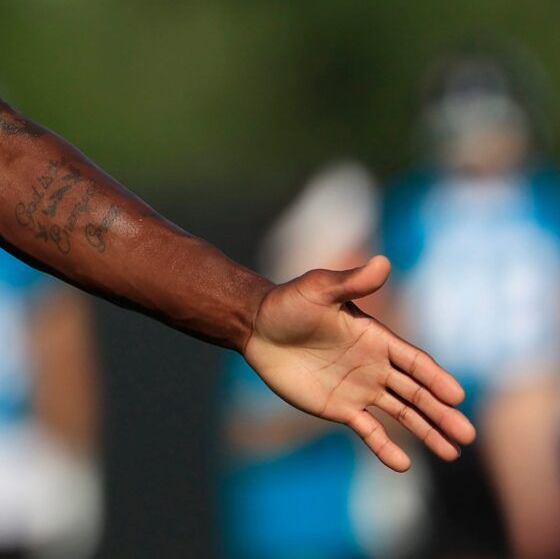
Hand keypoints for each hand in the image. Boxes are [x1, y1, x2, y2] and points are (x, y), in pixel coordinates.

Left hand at [243, 254, 474, 470]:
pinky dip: (385, 447)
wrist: (256, 326)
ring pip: (402, 414)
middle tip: (468, 435)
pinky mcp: (341, 407)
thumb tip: (384, 261)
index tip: (457, 396)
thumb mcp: (319, 289)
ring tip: (452, 453)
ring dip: (427, 432)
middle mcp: (376, 366)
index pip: (415, 362)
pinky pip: (368, 431)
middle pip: (416, 393)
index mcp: (377, 338)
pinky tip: (403, 464)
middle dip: (442, 413)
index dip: (435, 379)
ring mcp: (361, 388)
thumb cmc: (288, 302)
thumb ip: (351, 282)